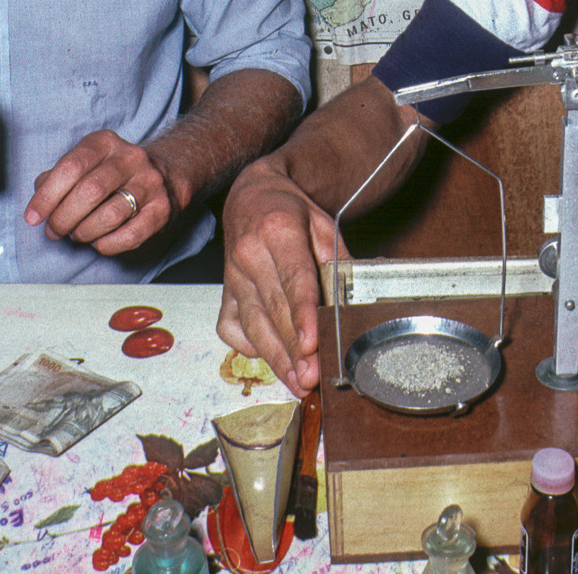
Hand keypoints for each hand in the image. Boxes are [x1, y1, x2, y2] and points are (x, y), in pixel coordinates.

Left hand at [24, 129, 176, 254]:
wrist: (162, 175)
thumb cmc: (110, 173)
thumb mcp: (84, 163)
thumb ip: (57, 178)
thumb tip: (39, 202)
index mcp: (105, 143)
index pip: (71, 166)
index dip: (47, 195)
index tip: (33, 216)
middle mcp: (130, 159)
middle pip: (90, 191)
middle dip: (64, 218)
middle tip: (55, 230)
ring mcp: (149, 184)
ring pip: (110, 215)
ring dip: (84, 232)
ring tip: (77, 234)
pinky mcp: (161, 210)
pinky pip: (129, 236)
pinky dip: (106, 245)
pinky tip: (98, 241)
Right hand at [216, 160, 342, 393]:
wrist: (251, 196)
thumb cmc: (289, 211)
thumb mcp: (324, 225)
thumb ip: (338, 263)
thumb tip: (353, 304)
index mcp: (278, 230)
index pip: (294, 279)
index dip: (303, 315)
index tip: (311, 345)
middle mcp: (249, 253)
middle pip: (274, 309)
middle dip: (293, 348)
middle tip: (312, 378)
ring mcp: (232, 276)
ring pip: (253, 325)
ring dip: (276, 358)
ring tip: (298, 382)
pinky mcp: (224, 293)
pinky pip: (232, 328)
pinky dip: (250, 347)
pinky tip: (271, 358)